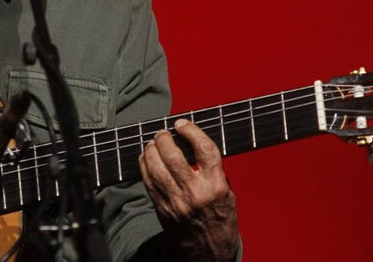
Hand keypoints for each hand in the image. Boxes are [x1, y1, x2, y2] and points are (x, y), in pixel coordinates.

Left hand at [138, 119, 239, 261]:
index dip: (191, 131)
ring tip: (154, 142)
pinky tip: (147, 157)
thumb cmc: (220, 221)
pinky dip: (144, 164)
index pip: (204, 150)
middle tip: (164, 132)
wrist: (209, 253)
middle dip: (165, 138)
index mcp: (216, 187)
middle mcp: (195, 193)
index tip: (183, 124)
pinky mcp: (162, 208)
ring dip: (151, 149)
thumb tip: (194, 144)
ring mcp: (176, 201)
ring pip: (156, 167)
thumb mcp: (227, 194)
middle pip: (173, 156)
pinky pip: (148, 180)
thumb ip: (213, 171)